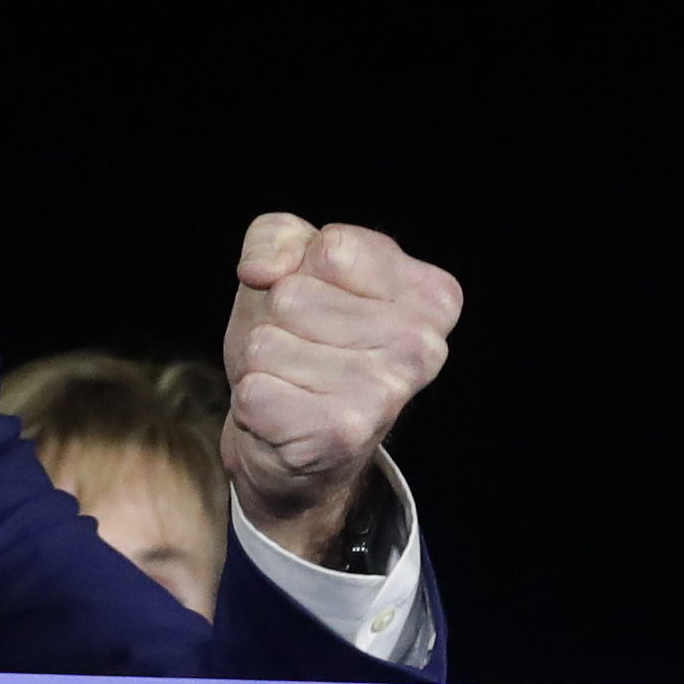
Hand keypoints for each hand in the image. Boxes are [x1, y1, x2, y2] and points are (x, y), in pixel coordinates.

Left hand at [219, 214, 461, 557]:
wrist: (292, 445)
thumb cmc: (300, 344)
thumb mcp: (291, 270)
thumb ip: (277, 237)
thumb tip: (260, 270)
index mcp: (431, 295)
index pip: (331, 248)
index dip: (298, 271)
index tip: (317, 305)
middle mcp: (423, 345)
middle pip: (292, 294)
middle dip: (274, 321)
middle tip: (297, 353)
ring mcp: (387, 393)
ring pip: (267, 343)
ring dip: (260, 364)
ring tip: (290, 383)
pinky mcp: (341, 434)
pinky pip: (254, 389)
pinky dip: (252, 402)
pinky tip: (282, 416)